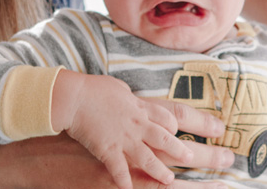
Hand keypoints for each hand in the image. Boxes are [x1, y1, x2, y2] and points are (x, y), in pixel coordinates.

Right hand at [53, 72, 193, 188]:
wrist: (74, 97)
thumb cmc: (93, 88)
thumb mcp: (117, 87)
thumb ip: (127, 96)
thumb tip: (128, 96)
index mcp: (140, 107)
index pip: (166, 117)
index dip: (174, 126)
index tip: (177, 132)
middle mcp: (137, 124)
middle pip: (164, 138)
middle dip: (179, 149)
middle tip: (191, 158)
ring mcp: (123, 138)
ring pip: (148, 158)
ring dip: (159, 170)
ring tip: (169, 179)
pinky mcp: (108, 150)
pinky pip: (120, 170)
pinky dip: (125, 181)